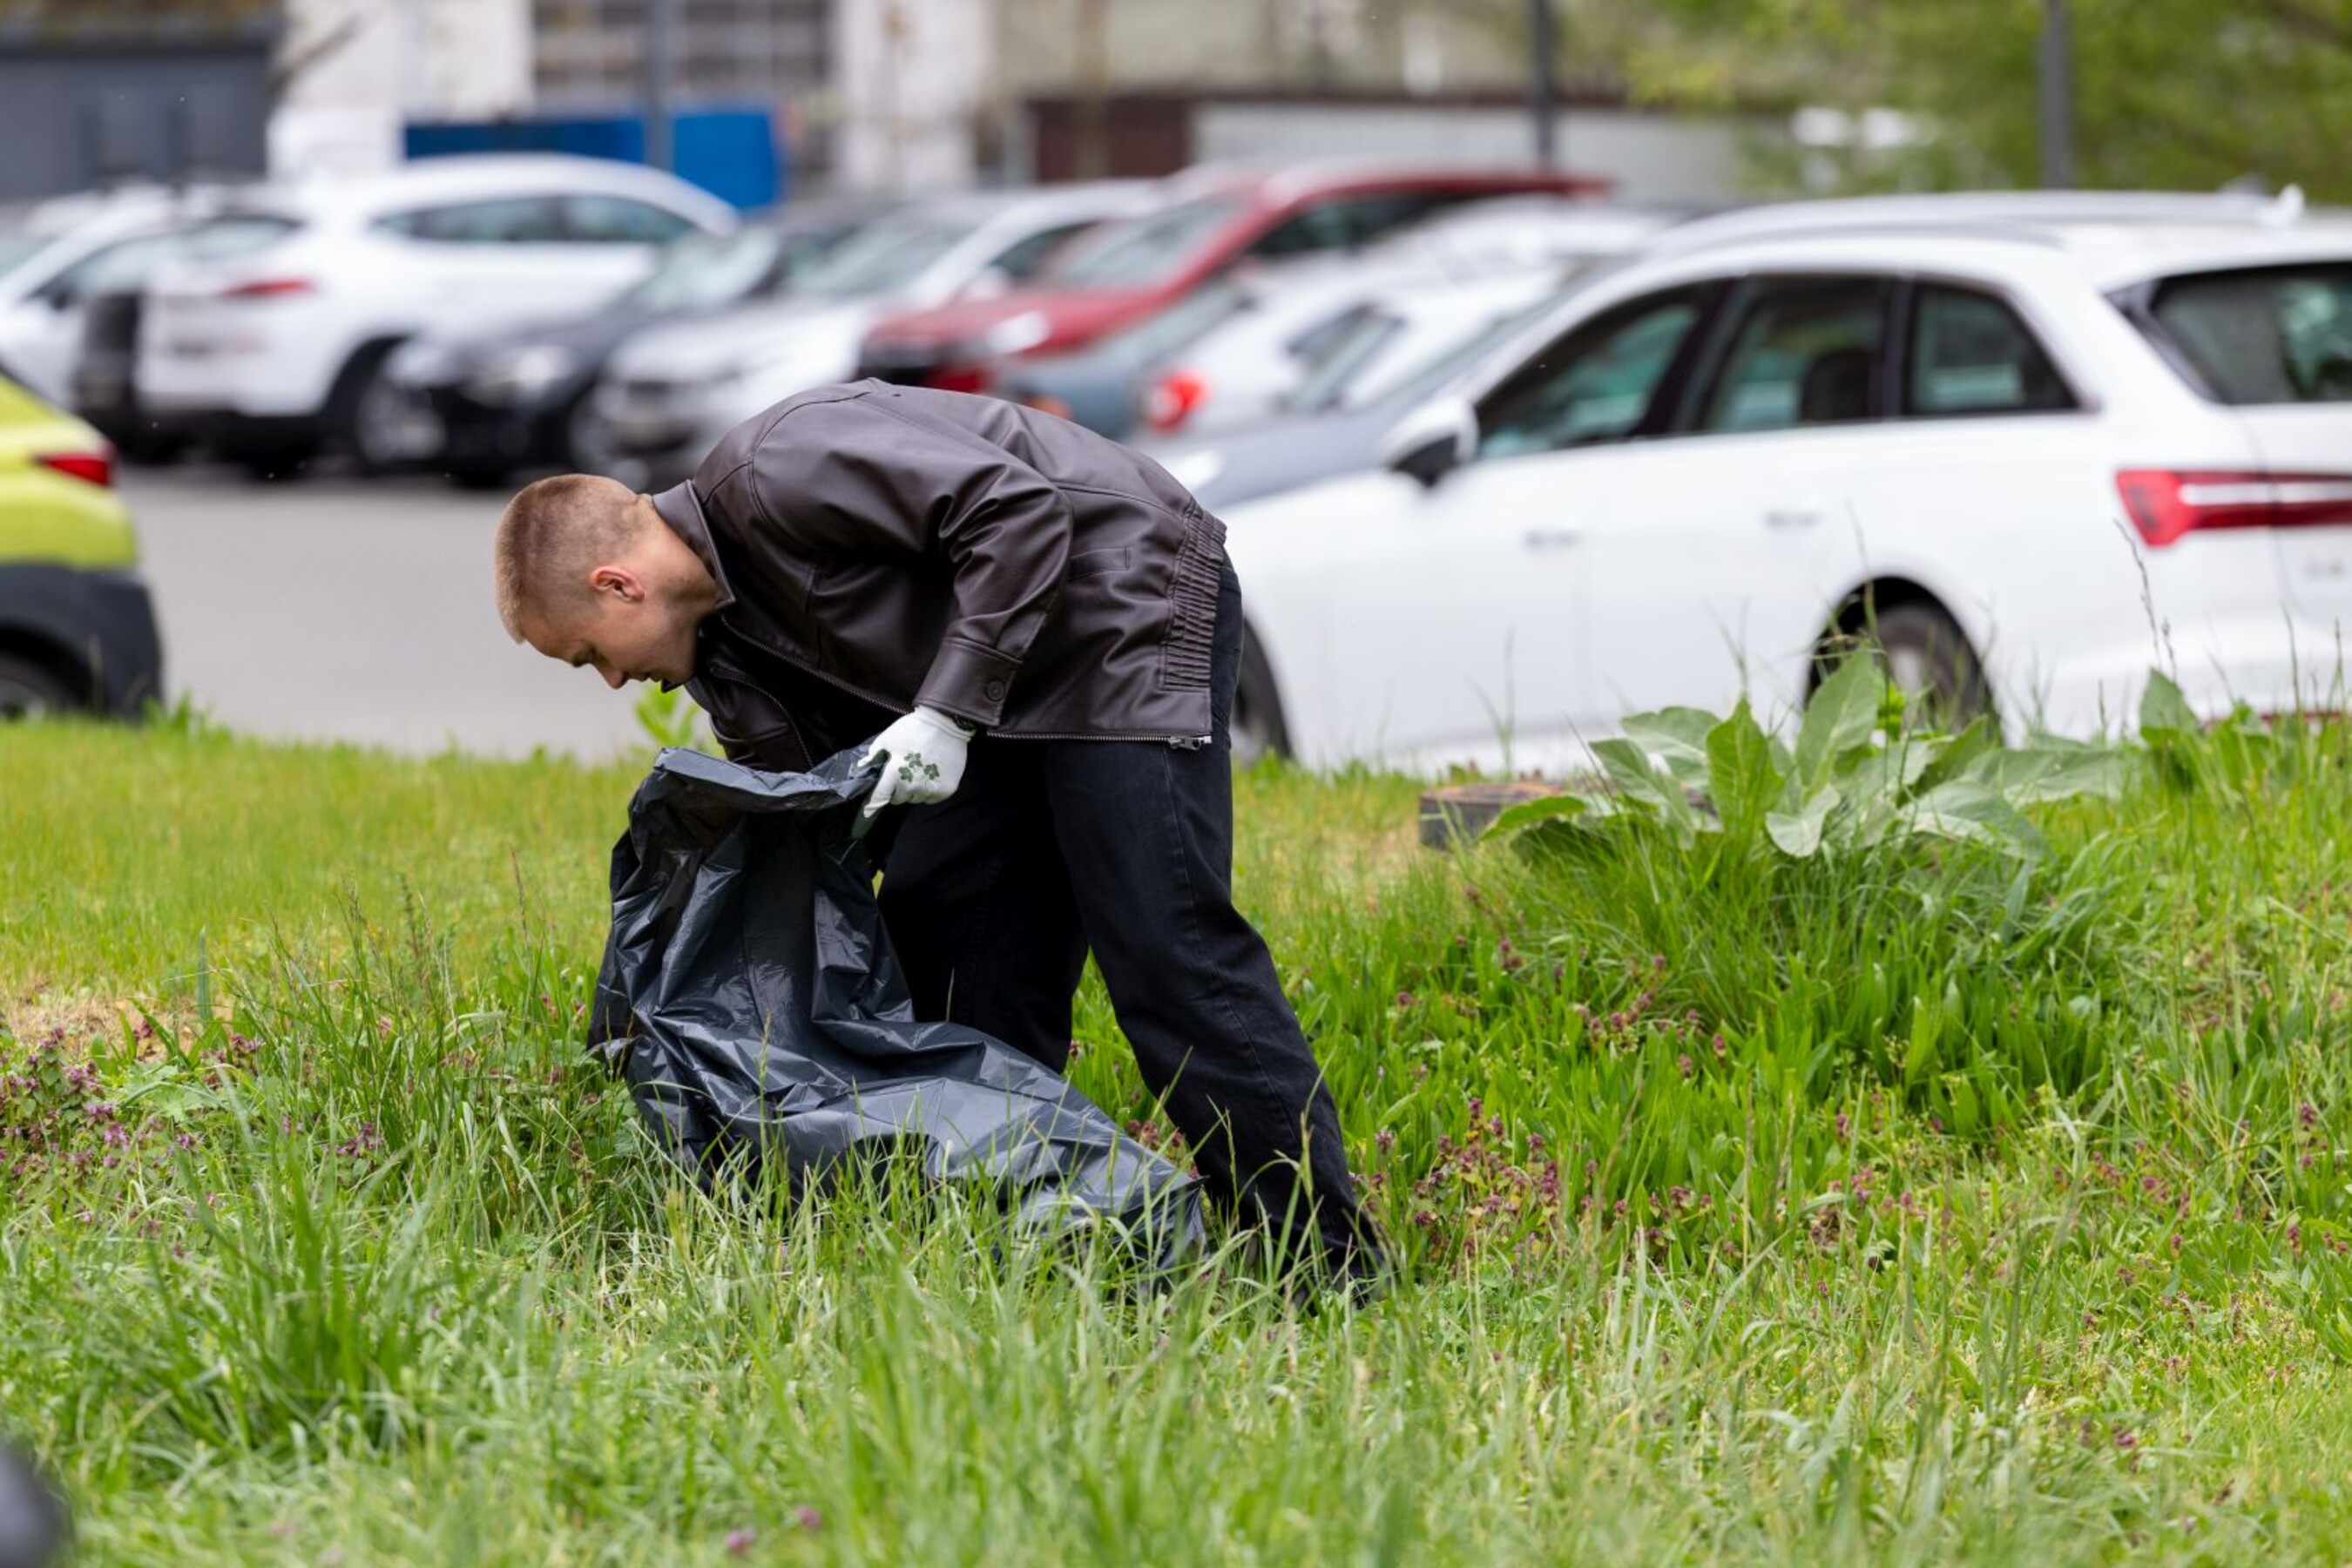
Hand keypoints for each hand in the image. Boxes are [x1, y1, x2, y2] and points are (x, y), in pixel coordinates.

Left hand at [858, 706, 974, 816]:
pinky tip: (932, 774)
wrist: (945, 722)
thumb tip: (863, 767)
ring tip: (920, 771)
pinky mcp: (946, 790)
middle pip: (899, 799)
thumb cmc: (913, 729)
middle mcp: (911, 786)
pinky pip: (932, 798)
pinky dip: (930, 790)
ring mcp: (930, 789)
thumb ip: (873, 755)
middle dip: (898, 789)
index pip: (879, 798)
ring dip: (915, 790)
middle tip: (904, 772)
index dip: (872, 804)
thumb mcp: (887, 738)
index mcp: (894, 774)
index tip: (867, 811)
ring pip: (916, 799)